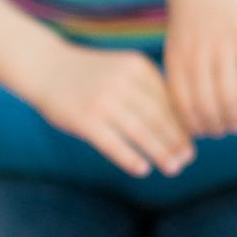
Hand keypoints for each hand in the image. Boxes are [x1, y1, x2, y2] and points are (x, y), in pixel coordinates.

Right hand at [29, 44, 192, 176]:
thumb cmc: (89, 75)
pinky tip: (142, 169)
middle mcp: (121, 81)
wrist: (44, 67)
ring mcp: (102, 100)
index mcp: (136, 67)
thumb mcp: (121, 70)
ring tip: (173, 168)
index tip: (192, 142)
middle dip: (176, 141)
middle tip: (187, 159)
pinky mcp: (84, 120)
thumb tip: (179, 126)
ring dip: (160, 153)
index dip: (182, 124)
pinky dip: (130, 158)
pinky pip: (114, 144)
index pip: (167, 100)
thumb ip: (146, 89)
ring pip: (140, 132)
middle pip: (158, 117)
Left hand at [164, 0, 236, 137]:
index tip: (202, 133)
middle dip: (214, 125)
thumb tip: (186, 117)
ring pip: (229, 94)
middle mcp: (198, 55)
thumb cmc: (193, 21)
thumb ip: (179, 76)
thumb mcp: (177, 45)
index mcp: (177, 59)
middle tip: (223, 131)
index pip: (182, 104)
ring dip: (235, 117)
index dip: (193, 125)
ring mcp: (223, 46)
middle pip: (206, 104)